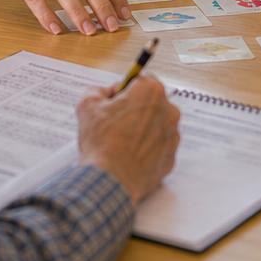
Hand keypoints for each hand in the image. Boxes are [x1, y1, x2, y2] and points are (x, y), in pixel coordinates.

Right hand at [77, 77, 180, 204]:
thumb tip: (104, 93)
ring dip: (141, 129)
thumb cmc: (101, 141)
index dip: (125, 89)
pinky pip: (158, 147)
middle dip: (134, 109)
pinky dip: (146, 149)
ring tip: (120, 142)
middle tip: (114, 123)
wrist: (111, 181)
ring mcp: (172, 135)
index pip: (141, 79)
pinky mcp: (171, 156)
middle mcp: (169, 110)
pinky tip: (129, 156)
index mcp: (151, 92)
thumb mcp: (87, 105)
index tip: (114, 101)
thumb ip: (97, 90)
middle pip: (151, 102)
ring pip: (156, 125)